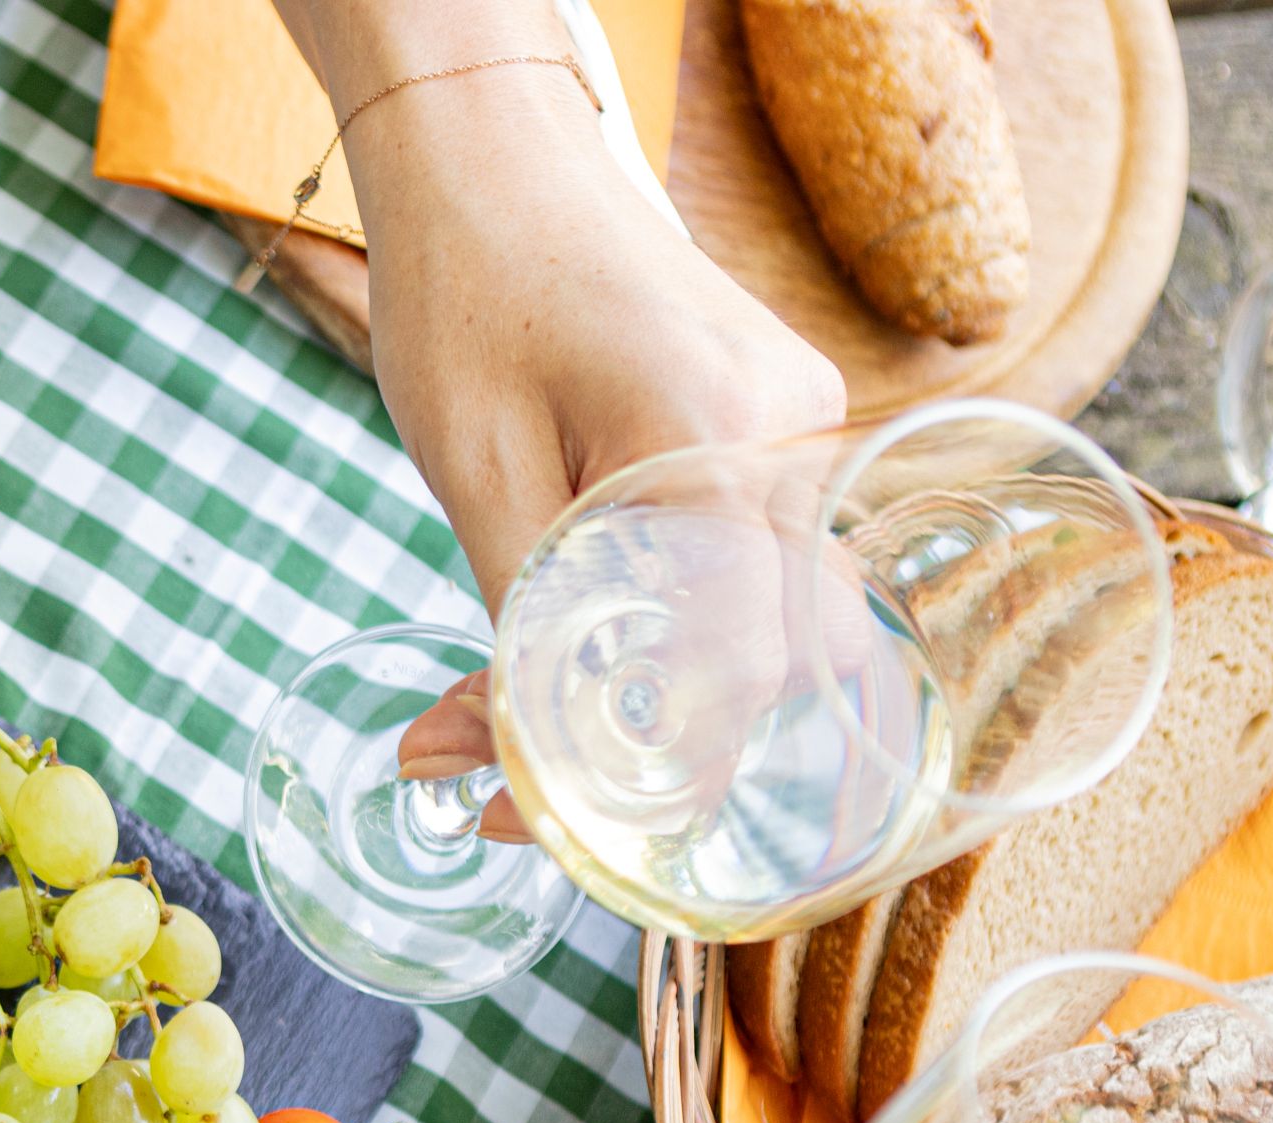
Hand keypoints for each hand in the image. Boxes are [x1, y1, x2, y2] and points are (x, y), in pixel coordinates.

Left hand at [282, 25, 842, 823]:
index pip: (740, 670)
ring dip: (654, 691)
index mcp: (722, 445)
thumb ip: (518, 628)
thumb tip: (508, 773)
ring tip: (492, 712)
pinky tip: (553, 638)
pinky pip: (752, 562)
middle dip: (655, 746)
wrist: (496, 158)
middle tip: (500, 784)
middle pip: (784, 665)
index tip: (522, 815)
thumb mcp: (476, 477)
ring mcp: (801, 432)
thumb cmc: (471, 289)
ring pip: (770, 622)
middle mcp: (794, 441)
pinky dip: (666, 623)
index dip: (644, 771)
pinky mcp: (777, 431)